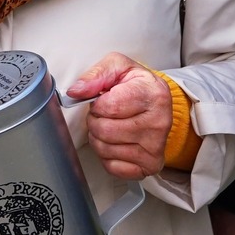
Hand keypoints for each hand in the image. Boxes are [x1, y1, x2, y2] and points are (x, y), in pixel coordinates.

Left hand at [66, 52, 171, 179]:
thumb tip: (77, 91)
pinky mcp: (150, 165)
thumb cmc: (138, 86)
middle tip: (104, 114)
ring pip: (105, 149)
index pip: (109, 106)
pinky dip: (107, 156)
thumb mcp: (119, 68)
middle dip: (95, 121)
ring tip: (110, 126)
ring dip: (99, 138)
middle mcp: (158, 122)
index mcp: (153, 94)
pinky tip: (117, 142)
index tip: (104, 99)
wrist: (157, 105)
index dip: (97, 104)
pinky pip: (112, 167)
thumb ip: (96, 75)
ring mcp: (155, 147)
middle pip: (105, 130)